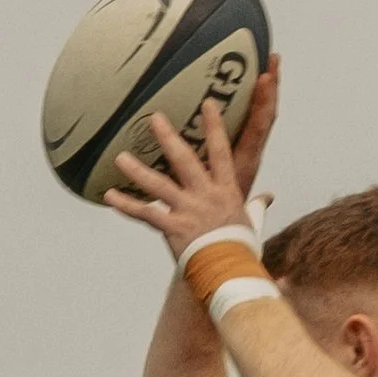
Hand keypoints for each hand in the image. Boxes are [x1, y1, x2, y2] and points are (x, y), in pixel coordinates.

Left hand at [103, 53, 280, 264]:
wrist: (231, 273)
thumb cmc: (241, 249)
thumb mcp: (251, 223)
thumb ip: (256, 207)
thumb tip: (268, 197)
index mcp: (226, 190)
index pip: (220, 151)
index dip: (214, 126)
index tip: (207, 103)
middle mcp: (205, 195)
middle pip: (185, 160)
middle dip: (169, 138)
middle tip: (154, 117)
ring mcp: (187, 211)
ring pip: (159, 185)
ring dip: (138, 170)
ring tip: (120, 156)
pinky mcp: (173, 228)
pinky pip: (145, 215)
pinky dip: (127, 206)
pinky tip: (109, 196)